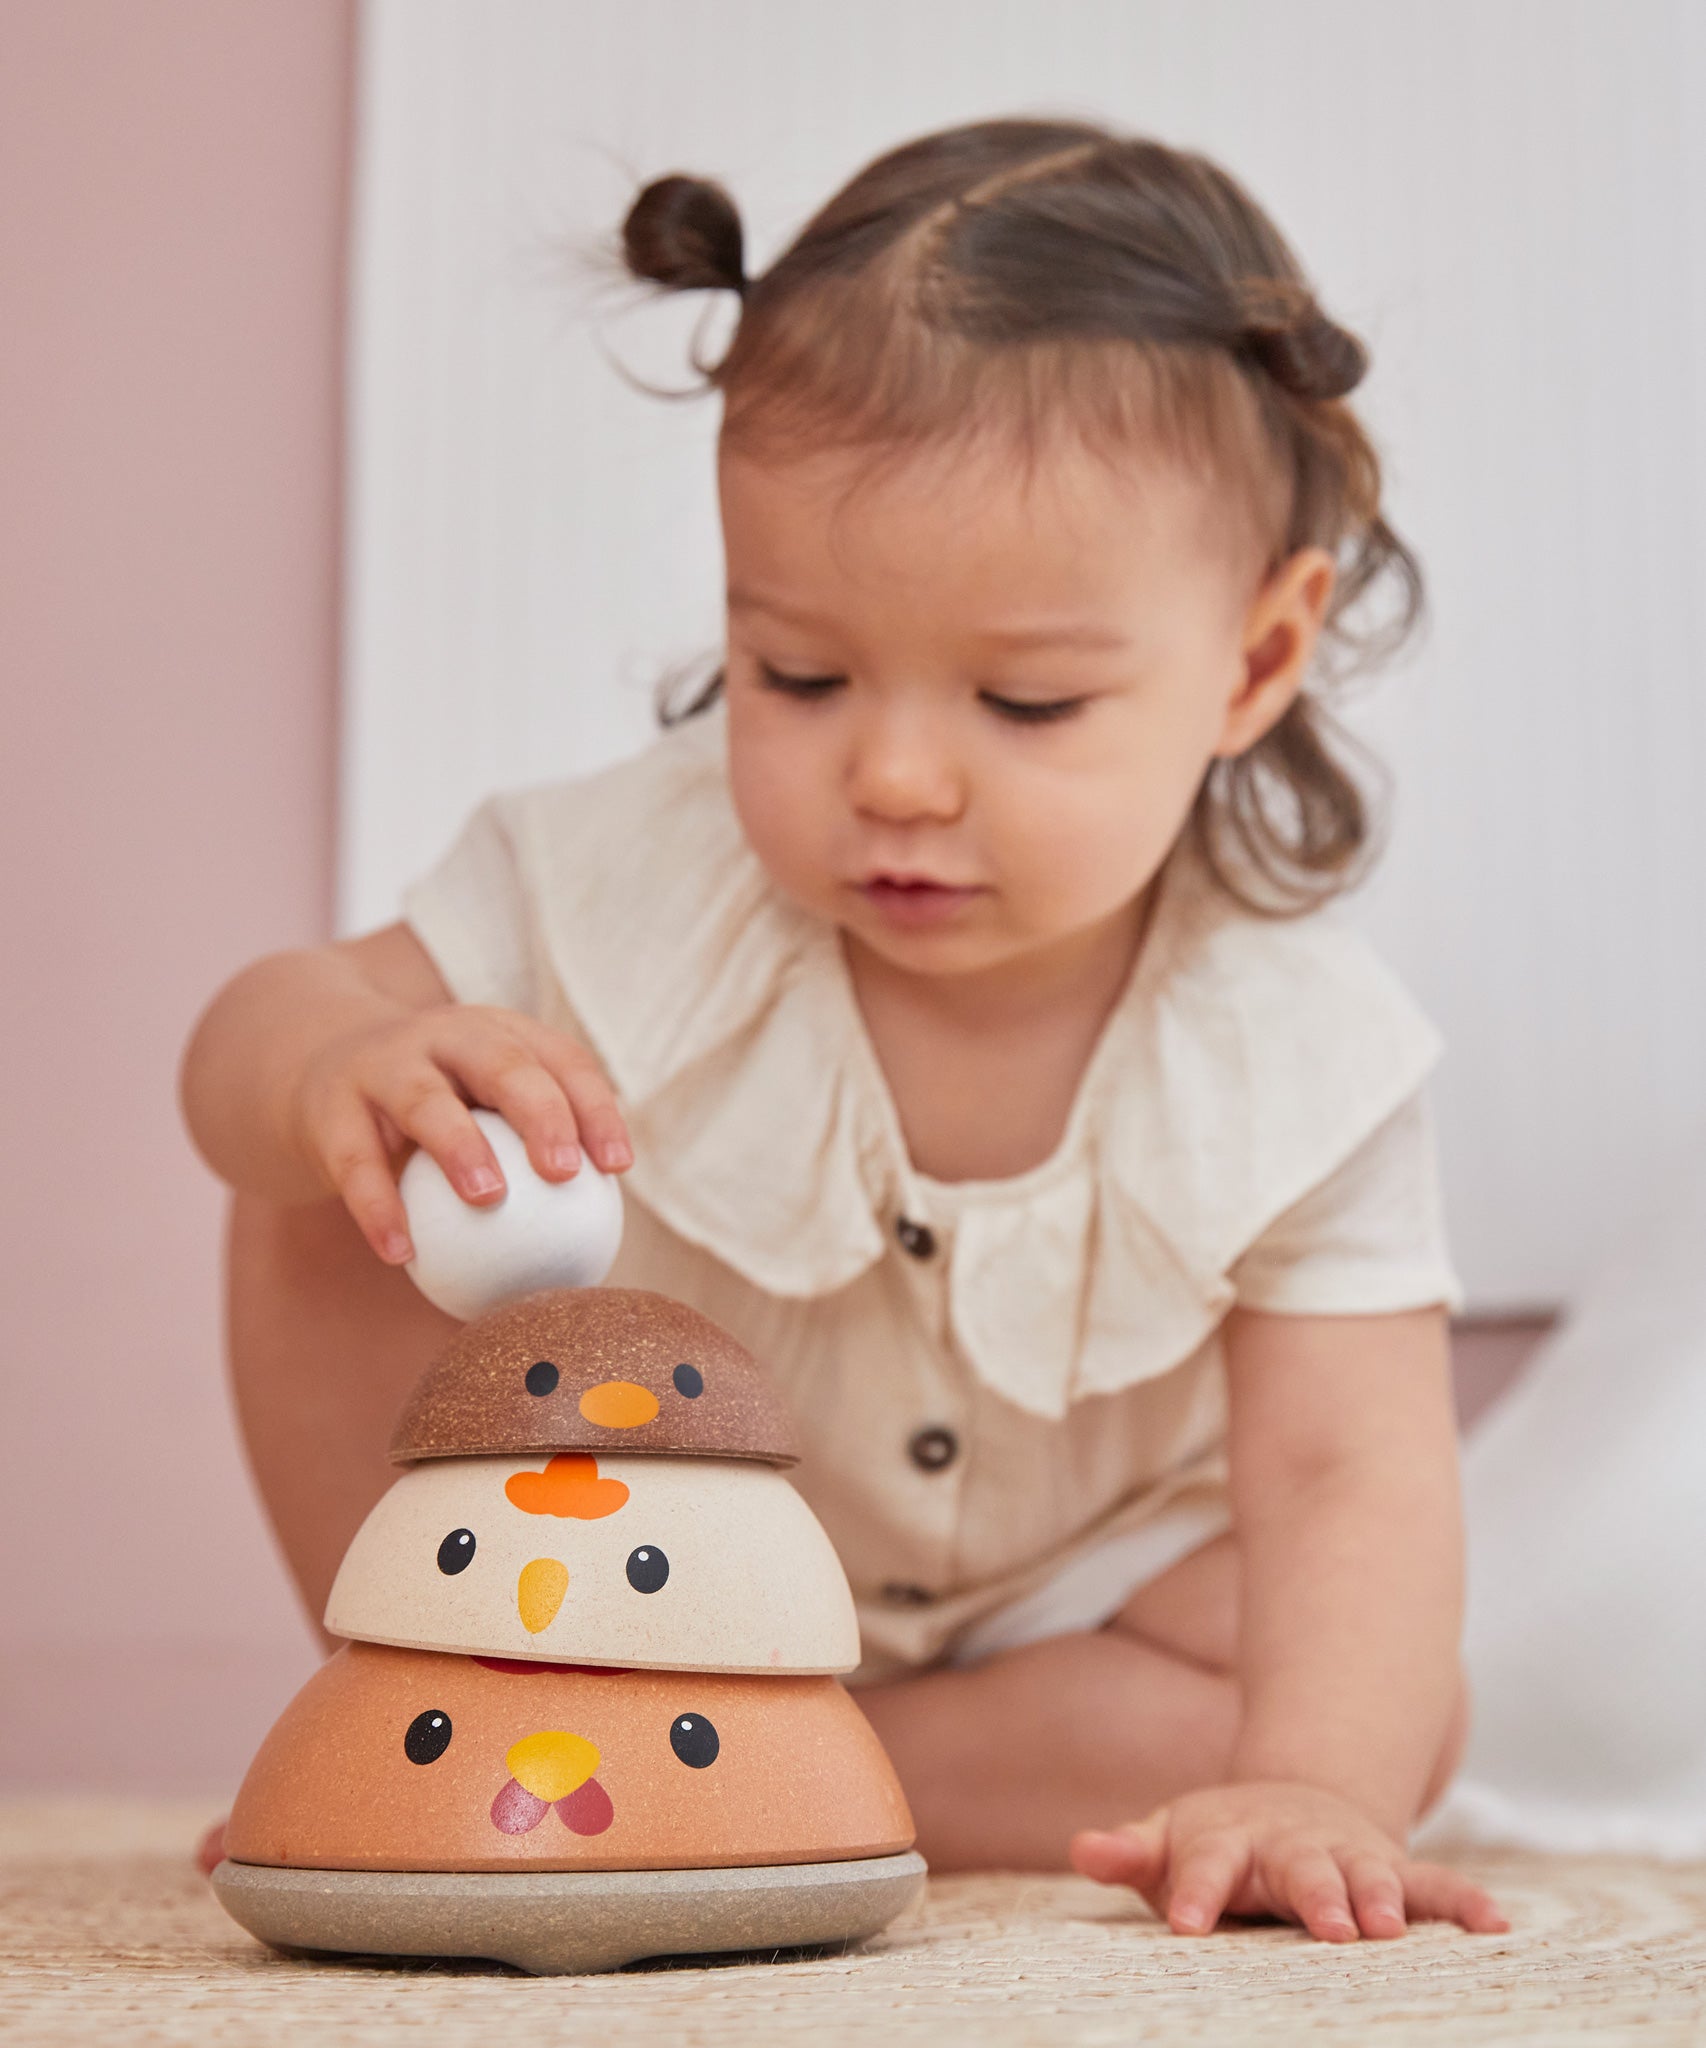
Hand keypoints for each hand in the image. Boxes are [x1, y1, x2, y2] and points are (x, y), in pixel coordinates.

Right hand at [293, 1004, 630, 1263]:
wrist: (315, 1075)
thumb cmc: (432, 1111)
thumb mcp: (481, 1109)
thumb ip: (530, 1156)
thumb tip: (597, 1246)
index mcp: (498, 1035)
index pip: (561, 1060)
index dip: (594, 1107)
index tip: (617, 1165)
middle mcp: (444, 1037)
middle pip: (502, 1063)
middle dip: (540, 1112)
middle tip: (563, 1171)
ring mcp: (383, 1066)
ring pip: (425, 1099)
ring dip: (460, 1146)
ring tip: (489, 1197)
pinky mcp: (330, 1106)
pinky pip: (356, 1161)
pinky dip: (379, 1207)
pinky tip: (403, 1255)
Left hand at [1070, 1780, 1507, 1941]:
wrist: (1289, 1801)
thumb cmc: (1216, 1842)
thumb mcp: (1168, 1840)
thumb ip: (1129, 1850)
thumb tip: (1083, 1849)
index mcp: (1228, 1839)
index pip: (1204, 1863)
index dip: (1193, 1890)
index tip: (1184, 1923)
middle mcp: (1293, 1845)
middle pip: (1300, 1868)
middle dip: (1315, 1895)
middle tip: (1329, 1928)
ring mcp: (1347, 1855)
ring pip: (1370, 1873)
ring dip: (1382, 1898)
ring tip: (1392, 1927)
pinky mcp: (1392, 1869)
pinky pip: (1434, 1885)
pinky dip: (1464, 1902)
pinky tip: (1496, 1926)